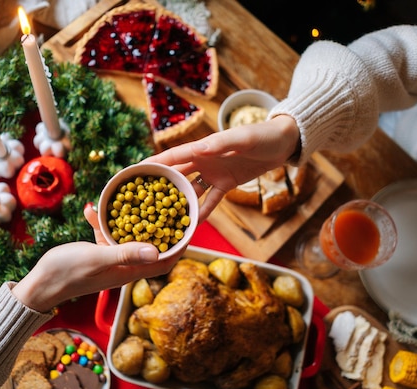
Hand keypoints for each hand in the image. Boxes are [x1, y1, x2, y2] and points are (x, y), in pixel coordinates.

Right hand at [12, 204, 182, 311]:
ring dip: (126, 218)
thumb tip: (157, 250)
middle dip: (158, 225)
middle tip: (165, 202)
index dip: (179, 246)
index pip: (164, 261)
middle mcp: (124, 265)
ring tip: (125, 198)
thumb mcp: (98, 258)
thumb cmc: (67, 273)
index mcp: (129, 270)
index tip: (188, 225)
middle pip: (149, 245)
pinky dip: (100, 222)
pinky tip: (90, 208)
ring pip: (126, 235)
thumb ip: (125, 252)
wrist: (38, 285)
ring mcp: (110, 259)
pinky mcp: (96, 253)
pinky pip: (104, 234)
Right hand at [146, 115, 299, 221]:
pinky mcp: (227, 184)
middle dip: (159, 187)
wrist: (284, 142)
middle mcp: (204, 160)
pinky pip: (211, 201)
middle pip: (177, 175)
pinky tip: (192, 225)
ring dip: (179, 203)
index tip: (132, 174)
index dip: (152, 165)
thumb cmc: (262, 134)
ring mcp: (214, 173)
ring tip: (163, 219)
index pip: (172, 157)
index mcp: (203, 148)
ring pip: (191, 190)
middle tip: (141, 203)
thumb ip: (220, 144)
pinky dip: (202, 212)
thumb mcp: (242, 138)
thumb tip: (196, 148)